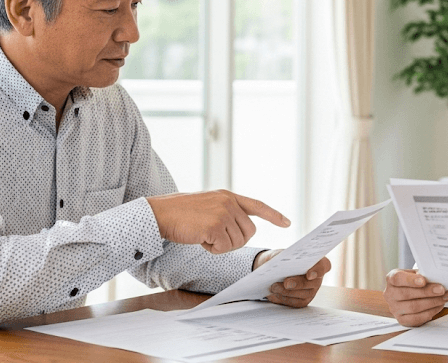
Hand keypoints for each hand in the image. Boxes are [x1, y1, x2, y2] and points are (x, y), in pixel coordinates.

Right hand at [146, 190, 289, 253]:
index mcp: (228, 196)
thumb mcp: (208, 205)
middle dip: (235, 241)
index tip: (287, 222)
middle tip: (215, 238)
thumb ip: (226, 212)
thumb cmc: (181, 214)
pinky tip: (200, 239)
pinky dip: (212, 249)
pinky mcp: (215, 225)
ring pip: (237, 242)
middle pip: (249, 232)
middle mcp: (229, 202)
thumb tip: (242, 230)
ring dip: (221, 246)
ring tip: (204, 234)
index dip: (273, 215)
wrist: (160, 213)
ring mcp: (222, 213)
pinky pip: (224, 248)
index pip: (257, 205)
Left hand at [254, 250, 330, 307]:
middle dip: (298, 283)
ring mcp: (312, 291)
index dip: (317, 271)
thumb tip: (279, 265)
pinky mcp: (303, 300)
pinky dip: (283, 299)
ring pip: (304, 295)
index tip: (309, 274)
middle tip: (286, 283)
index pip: (322, 266)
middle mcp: (317, 278)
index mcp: (317, 263)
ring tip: (274, 287)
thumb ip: (283, 258)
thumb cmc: (283, 259)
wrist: (276, 269)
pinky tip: (273, 295)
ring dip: (288, 292)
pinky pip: (295, 302)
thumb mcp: (282, 254)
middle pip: (313, 283)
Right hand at [383, 269, 447, 326]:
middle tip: (441, 290)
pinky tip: (438, 306)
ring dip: (432, 302)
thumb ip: (422, 274)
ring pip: (413, 307)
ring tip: (444, 298)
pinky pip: (416, 319)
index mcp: (391, 279)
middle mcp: (390, 294)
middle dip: (427, 292)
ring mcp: (394, 308)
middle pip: (407, 294)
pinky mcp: (401, 320)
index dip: (410, 280)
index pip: (397, 279)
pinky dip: (430, 312)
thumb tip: (436, 277)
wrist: (406, 295)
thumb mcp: (414, 274)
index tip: (424, 281)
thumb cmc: (412, 283)